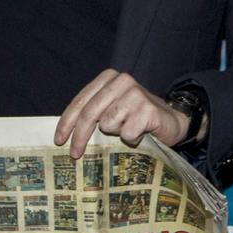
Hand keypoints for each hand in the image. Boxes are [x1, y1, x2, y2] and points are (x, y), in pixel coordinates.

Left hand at [54, 69, 187, 158]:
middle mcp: (122, 81)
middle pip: (90, 113)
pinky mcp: (148, 110)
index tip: (59, 140)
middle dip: (79, 136)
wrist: (172, 121)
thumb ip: (92, 112)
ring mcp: (136, 94)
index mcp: (109, 78)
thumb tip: (64, 133)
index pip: (81, 101)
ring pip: (108, 124)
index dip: (67, 122)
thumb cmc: (136, 117)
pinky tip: (141, 133)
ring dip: (115, 134)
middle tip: (74, 154)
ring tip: (128, 130)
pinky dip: (132, 139)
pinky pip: (127, 134)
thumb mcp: (112, 108)